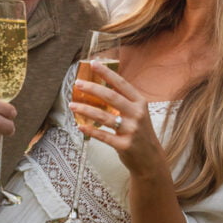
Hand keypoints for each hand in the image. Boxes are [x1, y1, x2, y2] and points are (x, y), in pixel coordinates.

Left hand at [68, 61, 161, 176]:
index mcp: (140, 103)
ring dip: (85, 109)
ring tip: (72, 105)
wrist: (151, 159)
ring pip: (103, 116)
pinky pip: (103, 136)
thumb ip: (124, 101)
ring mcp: (131, 130)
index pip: (121, 84)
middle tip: (77, 83)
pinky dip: (90, 130)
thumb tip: (102, 85)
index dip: (107, 73)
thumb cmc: (140, 133)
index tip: (93, 63)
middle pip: (111, 97)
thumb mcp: (137, 113)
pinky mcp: (124, 145)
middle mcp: (137, 114)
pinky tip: (79, 126)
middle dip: (92, 88)